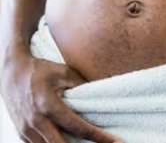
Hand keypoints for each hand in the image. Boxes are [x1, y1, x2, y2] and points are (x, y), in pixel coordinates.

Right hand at [0, 50, 122, 142]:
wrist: (12, 72)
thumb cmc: (40, 70)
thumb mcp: (63, 72)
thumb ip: (81, 84)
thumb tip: (100, 94)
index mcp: (49, 106)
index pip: (78, 127)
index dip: (97, 136)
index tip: (114, 142)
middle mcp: (36, 121)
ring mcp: (26, 130)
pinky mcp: (21, 133)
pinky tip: (65, 142)